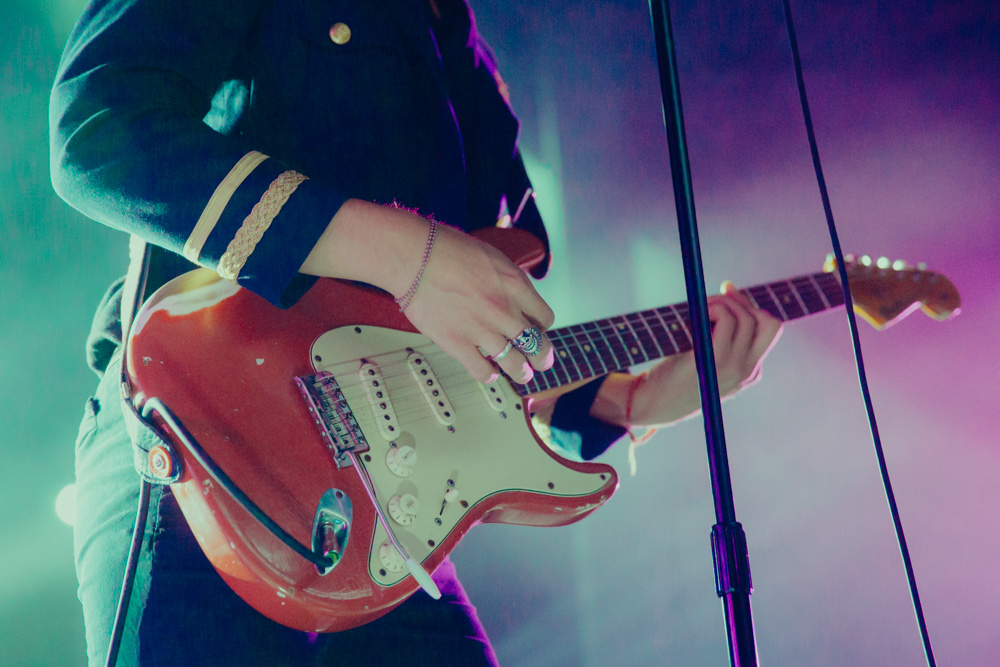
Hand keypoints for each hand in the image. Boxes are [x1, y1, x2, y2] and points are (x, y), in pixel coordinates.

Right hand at [301, 199, 554, 383]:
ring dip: (521, 372)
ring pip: (515, 364)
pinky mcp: (458, 343)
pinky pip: (483, 372)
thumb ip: (508, 280)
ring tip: (521, 374)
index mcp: (515, 285)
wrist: (414, 255)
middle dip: (542, 358)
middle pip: (537, 346)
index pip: (545, 319)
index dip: (542, 328)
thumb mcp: (492, 257)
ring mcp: (482, 329)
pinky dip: (490, 376)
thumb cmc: (446, 249)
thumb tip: (515, 297)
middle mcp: (504, 310)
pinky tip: (490, 373)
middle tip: (541, 363)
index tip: (536, 330)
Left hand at [592, 283, 782, 427]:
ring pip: (746, 318)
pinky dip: (714, 308)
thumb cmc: (676, 376)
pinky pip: (727, 320)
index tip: (728, 295)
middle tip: (713, 301)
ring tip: (699, 309)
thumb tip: (729, 291)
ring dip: (722, 303)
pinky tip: (696, 315)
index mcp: (751, 371)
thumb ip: (723, 338)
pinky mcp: (714, 360)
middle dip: (741, 302)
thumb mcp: (709, 360)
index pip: (769, 330)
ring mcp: (734, 368)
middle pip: (769, 322)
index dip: (751, 307)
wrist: (654, 403)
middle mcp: (748, 371)